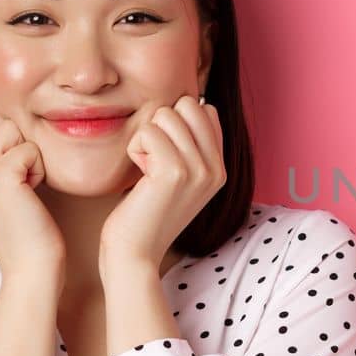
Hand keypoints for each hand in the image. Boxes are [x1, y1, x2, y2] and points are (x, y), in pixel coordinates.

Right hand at [0, 110, 65, 274]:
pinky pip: (29, 147)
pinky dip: (39, 168)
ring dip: (28, 155)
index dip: (3, 140)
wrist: (30, 264)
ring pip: (11, 128)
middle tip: (19, 182)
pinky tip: (32, 194)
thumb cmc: (21, 224)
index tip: (8, 176)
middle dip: (17, 144)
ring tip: (24, 187)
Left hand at [99, 93, 224, 275]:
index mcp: (220, 168)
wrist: (135, 254)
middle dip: (161, 124)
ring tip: (146, 171)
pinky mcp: (174, 173)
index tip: (166, 155)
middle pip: (187, 104)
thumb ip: (190, 146)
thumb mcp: (180, 179)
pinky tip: (139, 176)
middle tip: (153, 160)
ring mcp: (198, 170)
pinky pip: (148, 132)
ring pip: (165, 114)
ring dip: (145, 138)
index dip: (177, 122)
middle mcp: (216, 168)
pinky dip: (135, 149)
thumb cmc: (146, 213)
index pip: (206, 109)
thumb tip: (188, 101)